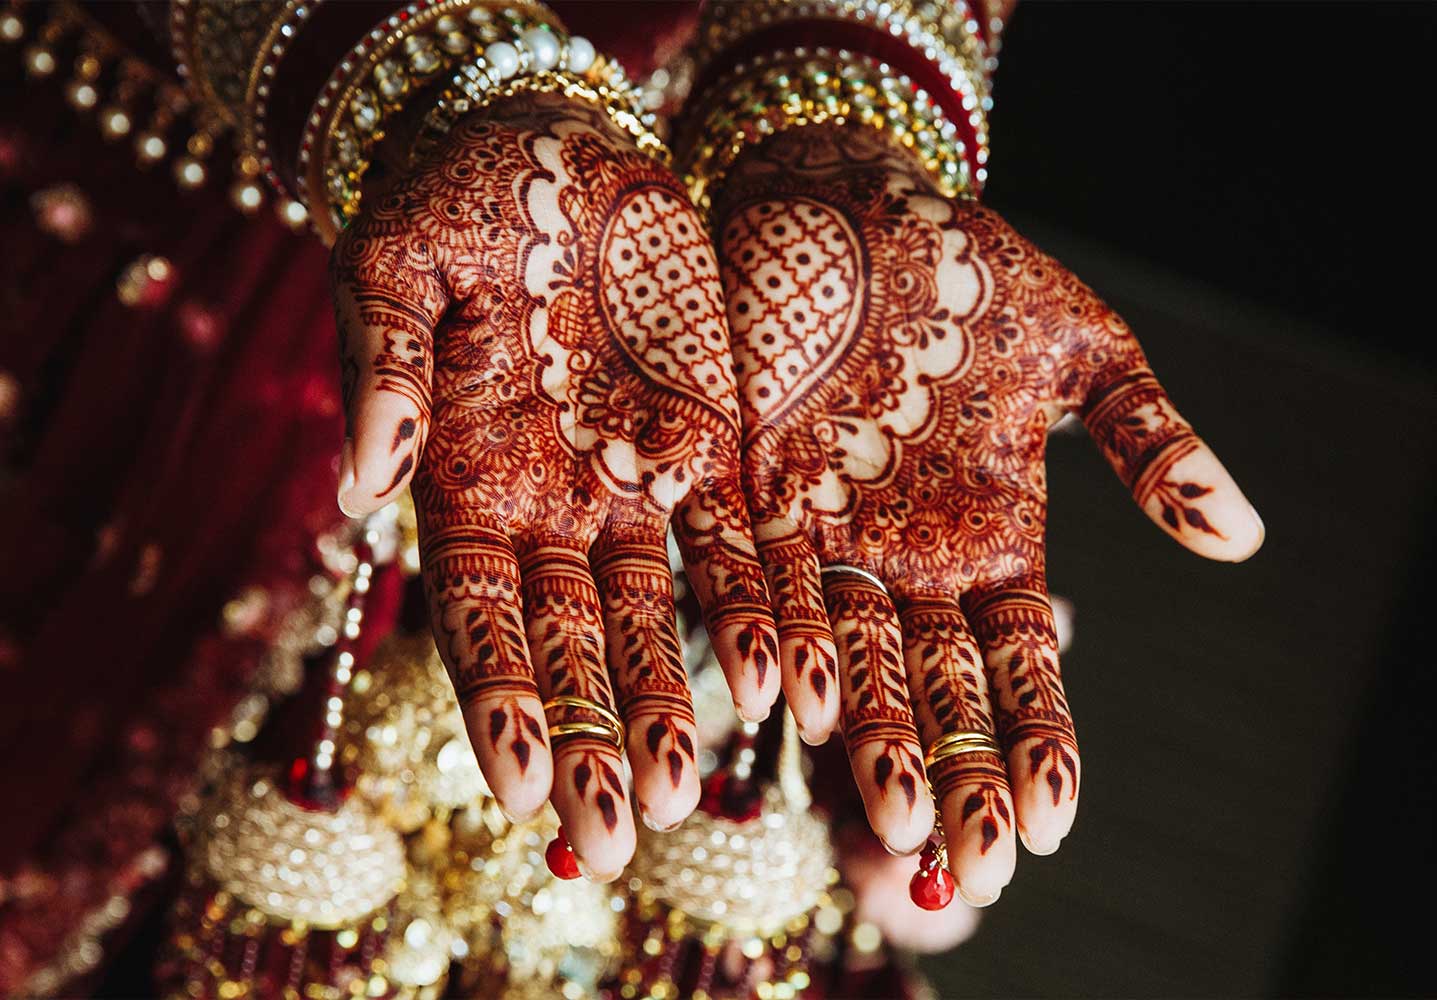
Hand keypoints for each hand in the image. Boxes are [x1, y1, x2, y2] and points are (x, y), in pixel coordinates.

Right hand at [330, 94, 778, 879]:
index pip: (476, 615)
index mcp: (465, 482)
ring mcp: (633, 485)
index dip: (498, 699)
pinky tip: (785, 683)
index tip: (521, 784)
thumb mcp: (401, 266)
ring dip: (671, 703)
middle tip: (611, 839)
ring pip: (656, 618)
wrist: (557, 144)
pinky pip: (737, 543)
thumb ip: (384, 370)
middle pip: (569, 646)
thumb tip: (358, 486)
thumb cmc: (459, 199)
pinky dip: (756, 610)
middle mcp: (550, 508)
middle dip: (588, 740)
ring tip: (687, 796)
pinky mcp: (710, 446)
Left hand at [712, 124, 1261, 903]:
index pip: (1020, 671)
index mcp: (991, 544)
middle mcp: (904, 563)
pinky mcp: (742, 495)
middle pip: (933, 689)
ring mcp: (821, 538)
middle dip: (952, 773)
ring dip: (865, 738)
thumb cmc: (979, 268)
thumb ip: (1149, 444)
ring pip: (844, 657)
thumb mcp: (1083, 350)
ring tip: (885, 820)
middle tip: (969, 863)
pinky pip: (754, 583)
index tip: (1055, 826)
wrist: (852, 203)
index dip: (1040, 747)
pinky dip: (772, 638)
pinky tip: (784, 703)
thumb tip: (1243, 536)